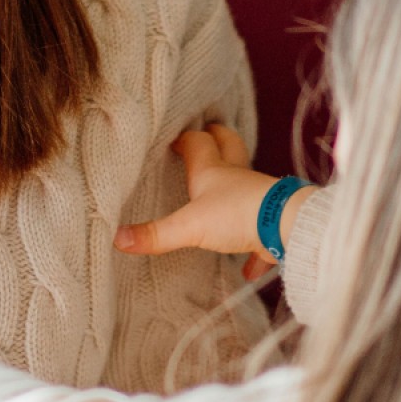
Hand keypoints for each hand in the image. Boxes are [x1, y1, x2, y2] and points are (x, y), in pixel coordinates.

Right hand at [115, 123, 307, 280]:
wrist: (284, 227)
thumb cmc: (235, 216)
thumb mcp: (189, 227)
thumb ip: (155, 234)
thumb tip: (117, 238)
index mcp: (212, 172)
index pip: (198, 144)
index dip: (186, 139)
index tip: (175, 139)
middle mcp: (236, 178)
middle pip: (229, 146)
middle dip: (219, 139)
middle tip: (210, 135)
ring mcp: (257, 197)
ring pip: (247, 183)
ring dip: (238, 183)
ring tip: (228, 190)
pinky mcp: (272, 222)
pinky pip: (262, 235)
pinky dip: (255, 250)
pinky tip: (249, 266)